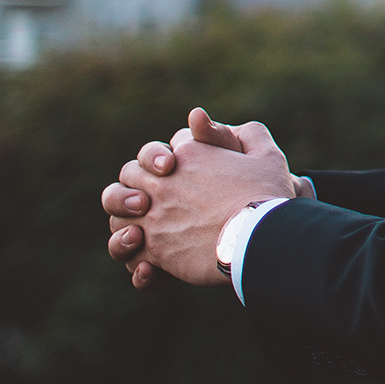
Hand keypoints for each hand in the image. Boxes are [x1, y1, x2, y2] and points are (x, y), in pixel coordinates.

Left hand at [102, 108, 310, 288]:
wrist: (261, 237)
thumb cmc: (267, 195)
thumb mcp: (267, 156)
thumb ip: (250, 135)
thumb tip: (211, 121)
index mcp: (188, 154)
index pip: (160, 150)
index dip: (165, 160)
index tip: (178, 172)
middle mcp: (163, 182)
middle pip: (129, 175)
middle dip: (134, 185)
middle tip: (149, 200)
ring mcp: (154, 216)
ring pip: (117, 215)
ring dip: (126, 220)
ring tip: (141, 232)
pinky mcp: (155, 249)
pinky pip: (130, 252)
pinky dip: (135, 256)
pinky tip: (150, 262)